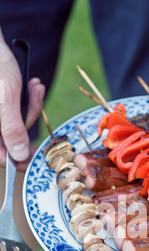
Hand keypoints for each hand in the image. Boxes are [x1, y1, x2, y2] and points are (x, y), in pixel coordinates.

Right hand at [0, 35, 44, 168]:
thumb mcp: (6, 98)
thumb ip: (12, 128)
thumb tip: (19, 156)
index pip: (0, 156)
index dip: (18, 159)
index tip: (36, 156)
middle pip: (11, 140)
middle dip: (28, 118)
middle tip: (36, 97)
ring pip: (17, 125)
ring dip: (31, 106)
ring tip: (34, 86)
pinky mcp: (3, 108)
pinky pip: (16, 112)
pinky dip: (27, 100)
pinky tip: (32, 85)